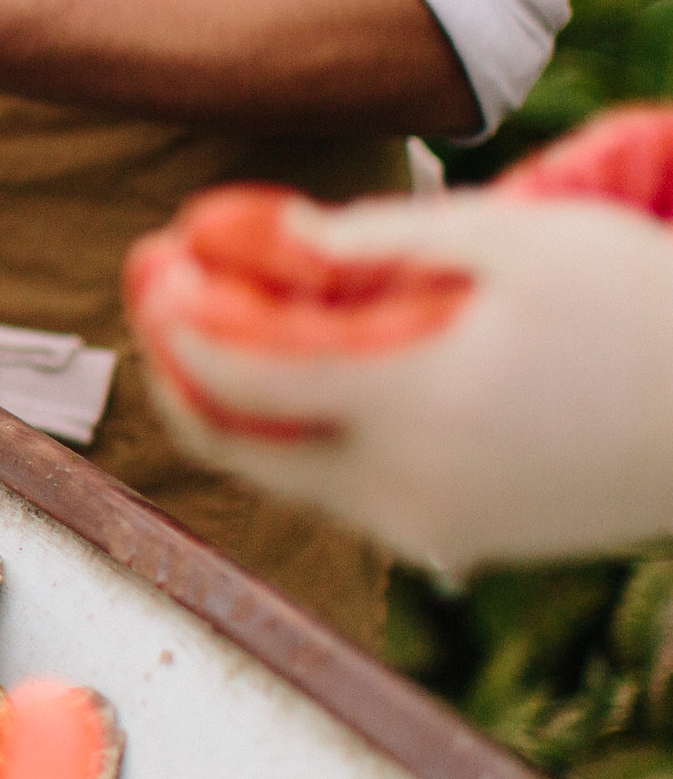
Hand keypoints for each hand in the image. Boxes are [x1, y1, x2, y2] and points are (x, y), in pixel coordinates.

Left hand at [126, 181, 672, 573]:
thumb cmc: (641, 302)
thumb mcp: (510, 239)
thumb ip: (368, 242)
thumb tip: (255, 236)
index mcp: (411, 404)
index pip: (232, 374)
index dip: (173, 314)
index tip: (154, 257)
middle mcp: (405, 485)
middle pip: (231, 440)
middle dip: (176, 364)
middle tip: (159, 291)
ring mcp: (431, 527)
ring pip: (282, 470)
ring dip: (235, 399)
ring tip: (224, 314)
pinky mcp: (459, 542)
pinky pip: (343, 487)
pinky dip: (303, 429)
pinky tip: (307, 363)